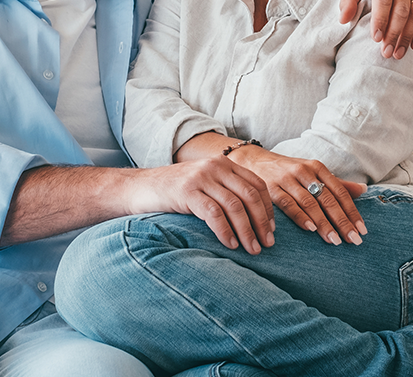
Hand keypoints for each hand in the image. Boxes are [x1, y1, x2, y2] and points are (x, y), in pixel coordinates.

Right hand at [138, 156, 274, 254]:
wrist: (140, 187)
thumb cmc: (176, 192)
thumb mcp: (206, 185)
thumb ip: (226, 192)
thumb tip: (255, 220)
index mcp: (224, 164)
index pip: (257, 185)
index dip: (268, 209)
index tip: (272, 230)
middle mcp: (215, 167)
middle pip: (250, 195)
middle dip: (262, 222)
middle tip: (268, 243)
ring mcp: (201, 178)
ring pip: (234, 206)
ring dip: (247, 231)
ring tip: (252, 249)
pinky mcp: (186, 192)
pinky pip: (213, 213)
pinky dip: (225, 231)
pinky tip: (231, 245)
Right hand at [225, 146, 367, 245]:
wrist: (254, 161)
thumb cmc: (289, 171)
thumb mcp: (313, 172)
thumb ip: (337, 183)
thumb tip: (363, 189)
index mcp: (317, 168)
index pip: (340, 192)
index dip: (352, 211)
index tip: (362, 230)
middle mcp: (304, 171)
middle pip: (327, 199)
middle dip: (342, 221)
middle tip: (353, 240)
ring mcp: (287, 179)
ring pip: (310, 203)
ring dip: (323, 223)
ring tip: (334, 241)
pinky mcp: (271, 188)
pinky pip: (287, 204)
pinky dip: (300, 217)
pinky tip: (310, 229)